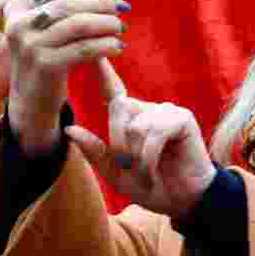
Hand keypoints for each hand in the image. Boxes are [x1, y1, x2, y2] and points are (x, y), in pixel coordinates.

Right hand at [4, 0, 127, 156]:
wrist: (32, 98)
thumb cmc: (43, 53)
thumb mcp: (39, 22)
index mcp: (18, 7)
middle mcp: (18, 24)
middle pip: (69, 4)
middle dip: (102, 2)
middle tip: (125, 5)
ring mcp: (29, 46)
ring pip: (78, 25)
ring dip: (106, 23)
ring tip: (121, 27)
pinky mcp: (44, 66)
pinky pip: (83, 49)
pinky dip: (105, 45)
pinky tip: (118, 47)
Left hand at [64, 59, 215, 219]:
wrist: (185, 201)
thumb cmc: (153, 187)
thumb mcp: (116, 174)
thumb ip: (94, 152)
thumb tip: (69, 128)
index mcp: (133, 120)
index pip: (114, 93)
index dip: (104, 73)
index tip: (94, 54)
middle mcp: (150, 111)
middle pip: (119, 108)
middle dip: (117, 142)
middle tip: (128, 168)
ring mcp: (167, 112)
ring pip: (136, 124)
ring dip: (136, 156)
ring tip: (146, 172)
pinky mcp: (182, 119)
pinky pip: (155, 130)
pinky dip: (150, 155)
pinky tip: (155, 168)